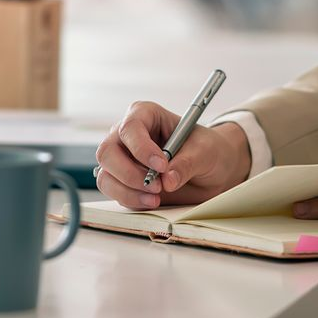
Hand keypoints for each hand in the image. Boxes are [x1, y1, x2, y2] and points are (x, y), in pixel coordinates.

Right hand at [94, 101, 250, 209]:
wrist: (211, 171)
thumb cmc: (207, 150)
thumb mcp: (204, 152)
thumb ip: (187, 163)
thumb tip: (168, 180)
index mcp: (145, 115)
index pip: (130, 127)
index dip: (141, 148)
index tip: (161, 166)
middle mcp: (127, 136)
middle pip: (107, 152)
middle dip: (129, 173)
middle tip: (156, 186)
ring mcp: (122, 159)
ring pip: (106, 175)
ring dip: (128, 191)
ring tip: (157, 198)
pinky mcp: (123, 181)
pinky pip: (114, 192)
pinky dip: (131, 200)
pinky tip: (152, 201)